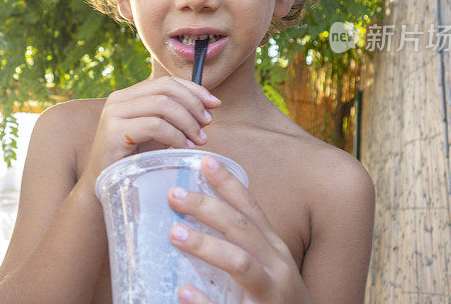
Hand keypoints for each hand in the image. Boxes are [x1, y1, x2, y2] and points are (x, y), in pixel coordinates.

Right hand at [79, 76, 219, 188]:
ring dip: (188, 121)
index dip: (194, 89)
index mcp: (128, 95)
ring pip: (163, 104)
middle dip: (193, 104)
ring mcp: (114, 114)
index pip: (166, 81)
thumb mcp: (157, 133)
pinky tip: (185, 147)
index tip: (215, 104)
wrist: (105, 188)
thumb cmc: (135, 161)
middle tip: (208, 123)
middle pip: (166, 88)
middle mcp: (118, 99)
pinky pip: (155, 125)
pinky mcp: (114, 132)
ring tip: (199, 139)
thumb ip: (176, 117)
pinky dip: (176, 136)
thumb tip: (209, 107)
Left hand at [167, 155, 311, 303]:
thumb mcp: (269, 265)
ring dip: (206, 245)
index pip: (252, 209)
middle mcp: (276, 267)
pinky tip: (184, 292)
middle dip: (207, 207)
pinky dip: (205, 302)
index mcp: (274, 249)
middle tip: (173, 195)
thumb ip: (243, 243)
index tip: (205, 160)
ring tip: (175, 234)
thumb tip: (197, 220)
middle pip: (241, 228)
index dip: (229, 184)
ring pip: (241, 262)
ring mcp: (270, 294)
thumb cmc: (276, 299)